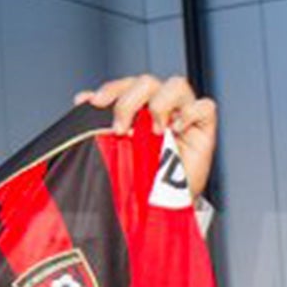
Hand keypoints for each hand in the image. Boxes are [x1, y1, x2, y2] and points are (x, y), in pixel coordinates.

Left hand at [74, 74, 217, 200]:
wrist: (161, 205)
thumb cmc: (140, 176)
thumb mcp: (115, 149)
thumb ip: (100, 123)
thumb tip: (82, 99)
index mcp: (138, 106)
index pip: (125, 85)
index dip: (111, 89)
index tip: (96, 102)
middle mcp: (160, 105)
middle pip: (147, 82)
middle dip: (129, 102)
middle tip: (121, 130)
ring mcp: (183, 113)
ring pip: (176, 85)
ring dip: (160, 104)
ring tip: (155, 131)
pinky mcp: (204, 126)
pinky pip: (204, 106)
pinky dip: (190, 113)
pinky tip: (178, 128)